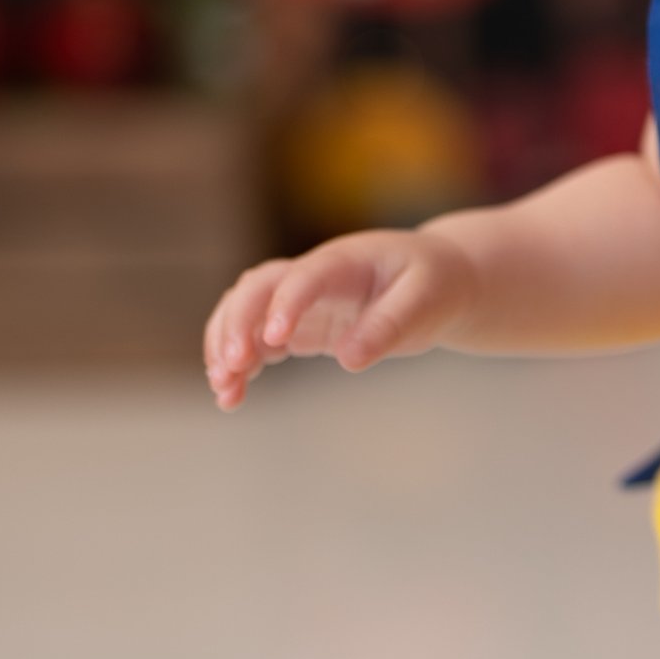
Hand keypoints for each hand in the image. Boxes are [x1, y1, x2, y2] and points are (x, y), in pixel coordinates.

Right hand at [204, 225, 475, 409]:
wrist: (435, 282)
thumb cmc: (434, 285)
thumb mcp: (426, 301)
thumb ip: (388, 326)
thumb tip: (348, 360)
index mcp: (344, 261)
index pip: (304, 276)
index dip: (286, 304)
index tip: (277, 339)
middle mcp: (311, 276)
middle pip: (257, 288)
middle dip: (238, 324)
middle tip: (233, 367)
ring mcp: (299, 301)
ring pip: (244, 313)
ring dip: (225, 346)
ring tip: (224, 391)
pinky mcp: (296, 327)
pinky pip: (256, 342)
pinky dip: (238, 366)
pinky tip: (231, 398)